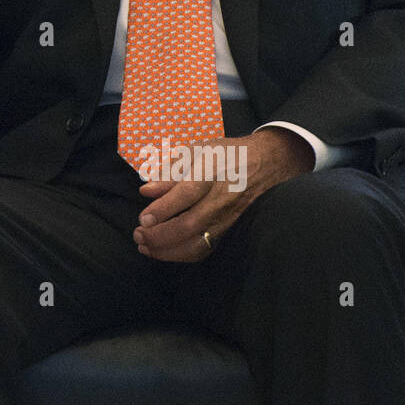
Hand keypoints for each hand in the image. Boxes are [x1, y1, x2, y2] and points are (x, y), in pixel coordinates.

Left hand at [132, 127, 313, 261]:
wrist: (267, 163)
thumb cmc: (226, 153)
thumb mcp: (198, 150)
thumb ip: (170, 171)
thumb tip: (146, 189)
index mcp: (211, 172)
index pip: (186, 194)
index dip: (164, 209)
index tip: (142, 218)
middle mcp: (220, 198)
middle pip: (190, 225)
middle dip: (160, 235)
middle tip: (138, 235)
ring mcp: (226, 218)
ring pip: (197, 243)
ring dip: (168, 250)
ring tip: (144, 246)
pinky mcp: (228, 230)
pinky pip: (205, 249)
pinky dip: (181, 254)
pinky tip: (163, 251)